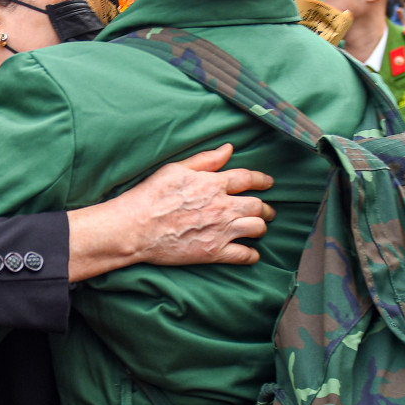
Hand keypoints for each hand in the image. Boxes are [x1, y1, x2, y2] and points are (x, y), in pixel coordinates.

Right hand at [66, 144, 274, 280]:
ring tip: (259, 229)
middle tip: (268, 211)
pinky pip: (244, 255)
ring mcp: (220, 230)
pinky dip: (251, 255)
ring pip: (257, 228)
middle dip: (266, 208)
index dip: (261, 180)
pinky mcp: (214, 252)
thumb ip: (205, 160)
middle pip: (258, 205)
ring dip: (261, 228)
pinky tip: (251, 253)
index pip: (248, 178)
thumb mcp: (176, 169)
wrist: (136, 227)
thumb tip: (228, 149)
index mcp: (214, 183)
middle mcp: (223, 206)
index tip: (268, 182)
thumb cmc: (152, 195)